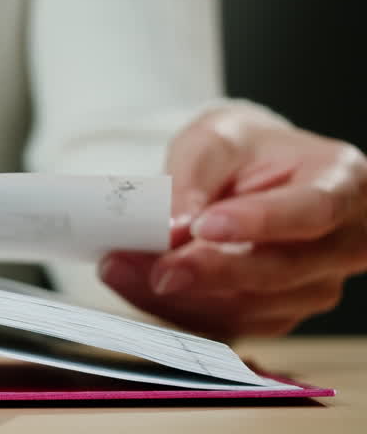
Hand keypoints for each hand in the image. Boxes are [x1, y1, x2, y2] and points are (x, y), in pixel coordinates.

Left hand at [100, 104, 366, 337]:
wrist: (252, 171)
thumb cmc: (243, 149)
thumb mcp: (215, 138)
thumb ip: (194, 176)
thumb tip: (172, 229)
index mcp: (342, 182)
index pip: (311, 210)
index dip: (259, 223)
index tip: (204, 226)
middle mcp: (342, 243)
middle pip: (281, 270)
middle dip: (208, 272)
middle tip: (152, 266)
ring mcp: (313, 285)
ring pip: (250, 306)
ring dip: (179, 296)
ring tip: (120, 268)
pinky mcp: (277, 312)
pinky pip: (228, 323)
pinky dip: (175, 309)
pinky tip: (133, 284)